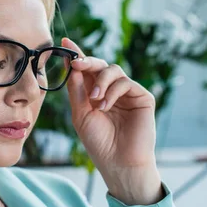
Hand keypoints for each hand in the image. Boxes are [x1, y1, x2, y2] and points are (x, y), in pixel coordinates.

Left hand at [62, 38, 163, 204]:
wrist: (119, 163)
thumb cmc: (99, 143)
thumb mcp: (81, 114)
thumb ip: (76, 90)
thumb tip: (71, 65)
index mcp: (95, 94)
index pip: (85, 71)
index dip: (76, 56)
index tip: (64, 43)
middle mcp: (111, 91)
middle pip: (100, 66)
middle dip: (87, 62)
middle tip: (76, 63)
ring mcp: (127, 93)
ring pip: (113, 70)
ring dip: (101, 80)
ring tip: (95, 99)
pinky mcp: (142, 97)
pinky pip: (126, 82)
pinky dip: (113, 91)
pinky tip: (105, 106)